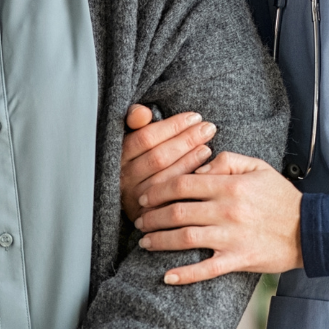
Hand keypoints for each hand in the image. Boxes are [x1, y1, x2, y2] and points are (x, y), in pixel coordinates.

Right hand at [121, 105, 217, 221]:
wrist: (138, 198)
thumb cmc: (141, 157)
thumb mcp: (135, 135)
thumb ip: (135, 119)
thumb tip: (143, 113)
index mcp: (119, 155)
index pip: (145, 138)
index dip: (172, 126)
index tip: (194, 117)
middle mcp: (123, 178)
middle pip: (158, 157)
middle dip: (186, 140)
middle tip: (208, 128)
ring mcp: (135, 198)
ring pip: (165, 178)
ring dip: (189, 161)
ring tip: (207, 147)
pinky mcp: (147, 215)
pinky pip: (170, 198)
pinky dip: (188, 182)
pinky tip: (203, 171)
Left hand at [136, 152, 302, 283]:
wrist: (309, 229)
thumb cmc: (282, 197)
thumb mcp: (258, 167)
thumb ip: (227, 161)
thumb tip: (198, 168)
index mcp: (230, 185)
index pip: (183, 183)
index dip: (158, 189)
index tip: (145, 195)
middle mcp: (227, 210)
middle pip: (177, 211)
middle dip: (152, 216)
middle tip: (139, 220)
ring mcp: (231, 237)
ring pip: (185, 238)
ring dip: (160, 240)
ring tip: (145, 242)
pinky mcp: (238, 260)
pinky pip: (205, 270)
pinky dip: (184, 274)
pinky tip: (167, 276)